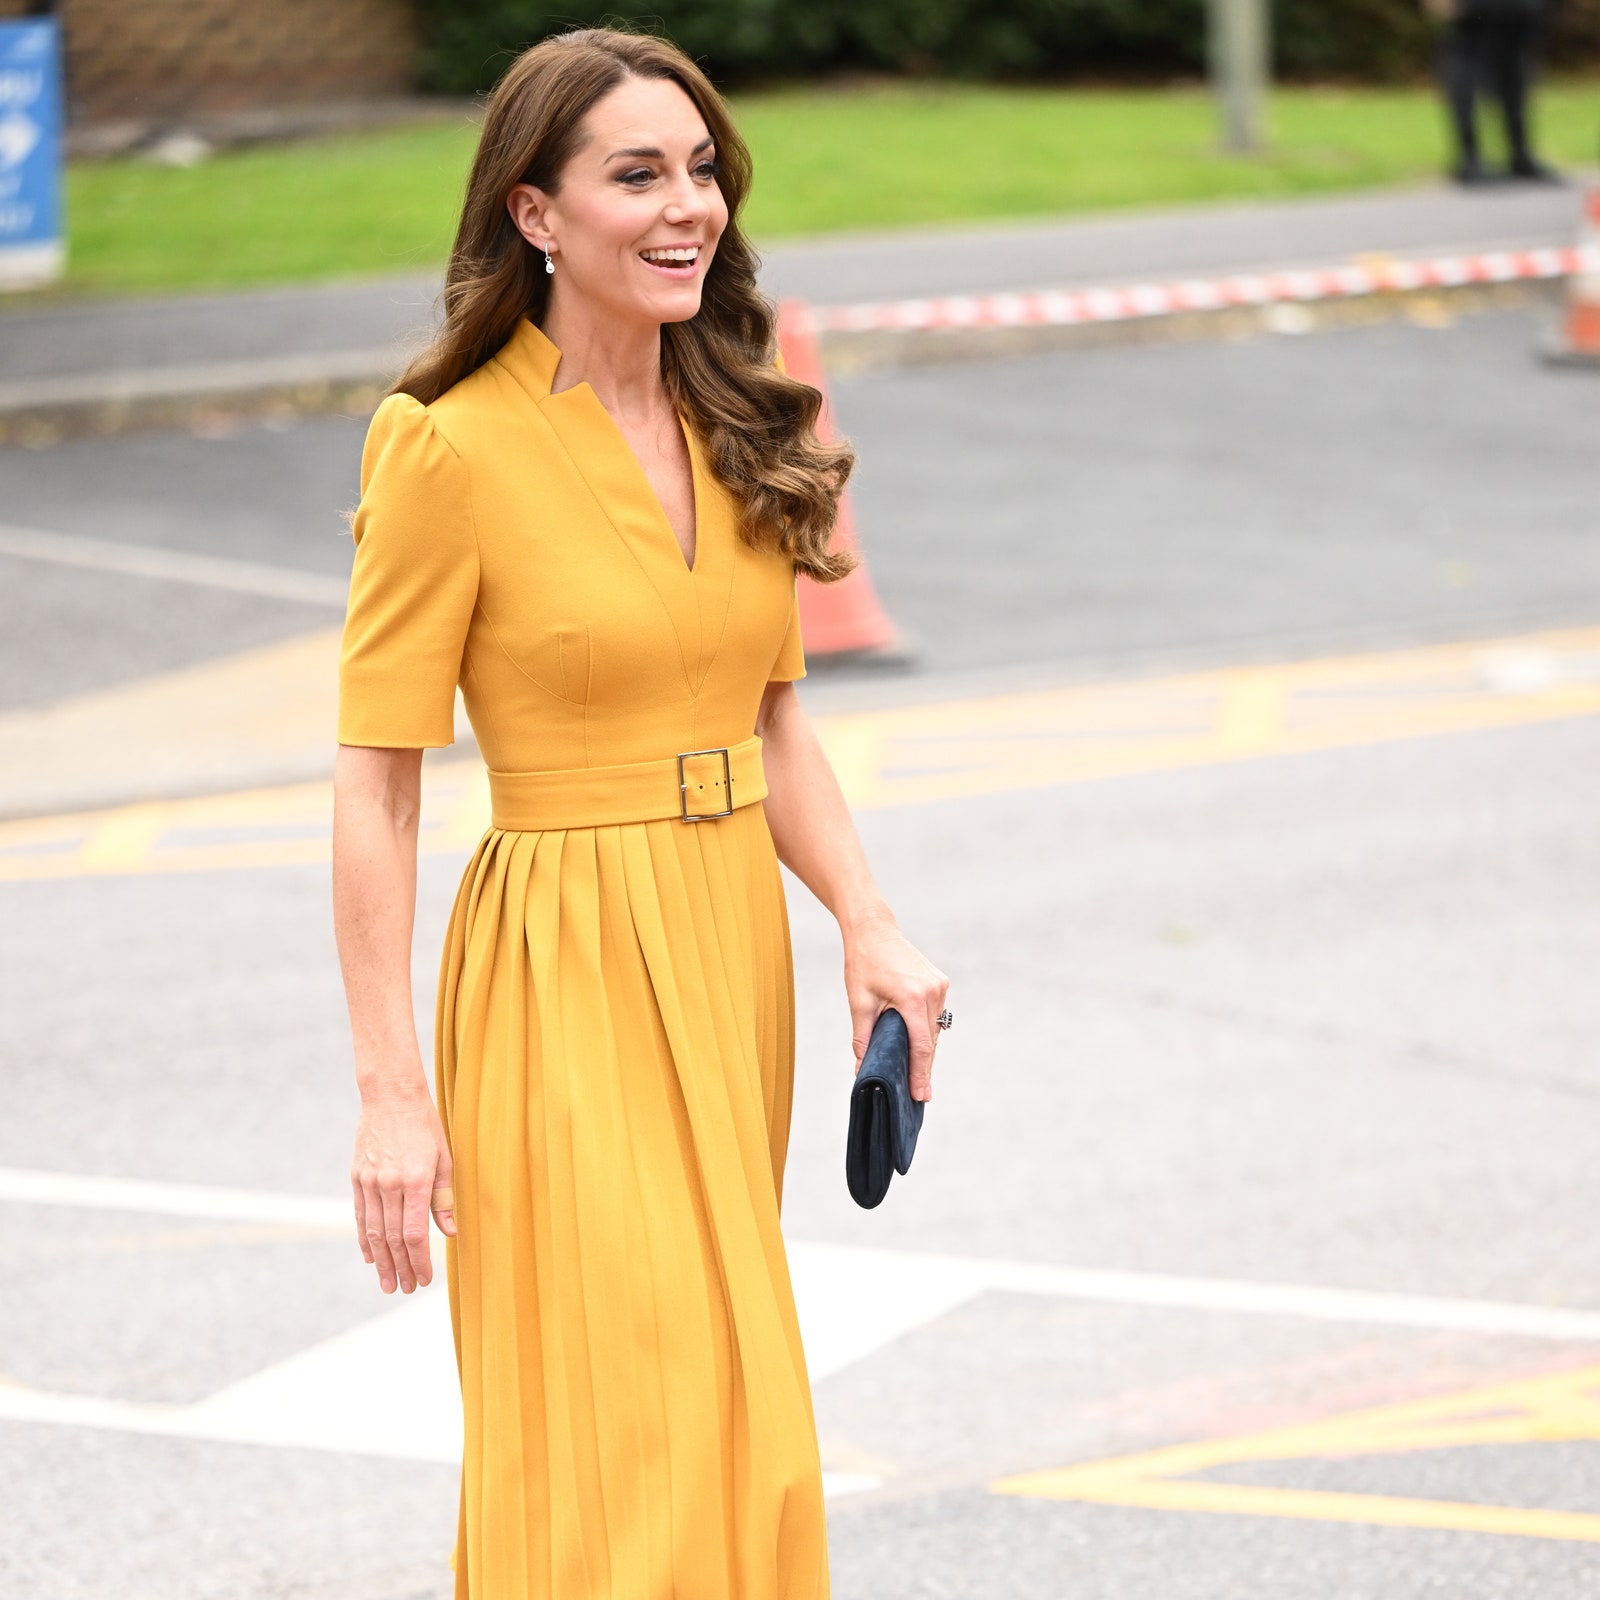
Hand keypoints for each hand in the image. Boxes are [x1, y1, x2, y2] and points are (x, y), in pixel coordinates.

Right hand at [351, 1091, 455, 1293]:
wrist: (390, 1096)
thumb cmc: (424, 1125)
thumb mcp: (444, 1158)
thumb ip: (444, 1198)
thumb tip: (450, 1232)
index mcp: (415, 1180)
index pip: (415, 1233)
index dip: (420, 1260)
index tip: (425, 1278)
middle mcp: (389, 1184)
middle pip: (393, 1238)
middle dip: (401, 1268)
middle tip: (407, 1289)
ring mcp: (369, 1181)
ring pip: (374, 1232)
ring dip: (381, 1262)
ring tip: (388, 1283)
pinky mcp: (357, 1177)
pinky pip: (361, 1215)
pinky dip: (364, 1239)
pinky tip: (369, 1257)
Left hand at [843, 907, 949, 1101]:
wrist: (874, 930)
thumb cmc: (863, 963)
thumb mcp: (859, 1002)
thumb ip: (863, 1038)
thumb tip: (862, 1069)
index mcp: (911, 997)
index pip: (921, 1046)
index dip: (921, 1074)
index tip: (922, 1096)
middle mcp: (931, 991)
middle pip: (930, 1040)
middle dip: (923, 1067)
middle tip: (920, 1094)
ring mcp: (939, 986)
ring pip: (934, 1029)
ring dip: (925, 1049)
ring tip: (917, 1074)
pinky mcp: (939, 982)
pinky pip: (935, 1015)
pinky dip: (926, 1030)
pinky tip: (917, 1045)